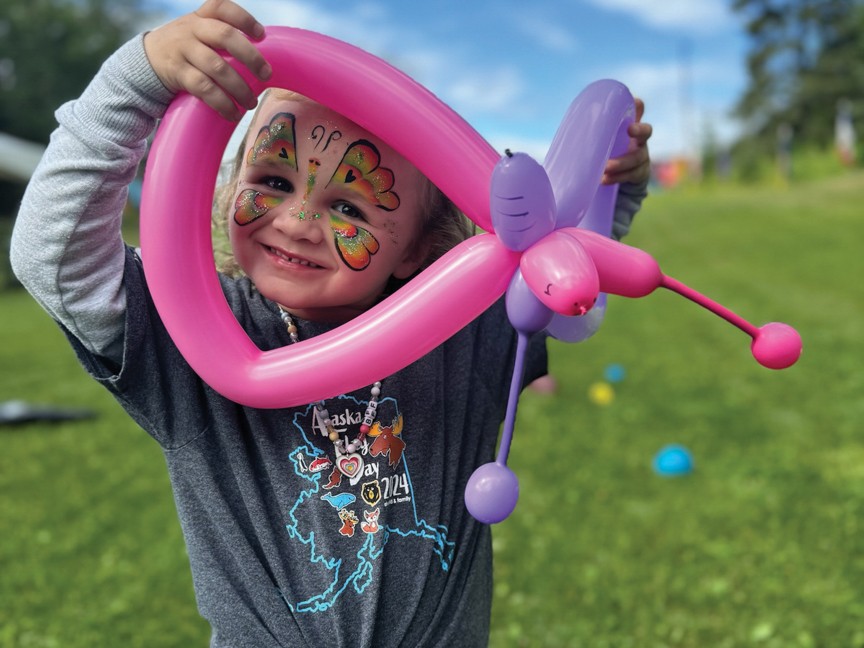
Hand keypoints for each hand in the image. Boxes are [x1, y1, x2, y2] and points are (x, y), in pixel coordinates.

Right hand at [143, 0, 271, 120]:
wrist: (146, 61)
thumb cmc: (185, 48)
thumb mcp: (198, 33)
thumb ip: (222, 36)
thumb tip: (261, 59)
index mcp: (201, 17)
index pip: (222, 7)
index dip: (244, 19)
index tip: (261, 35)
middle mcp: (192, 29)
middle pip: (224, 35)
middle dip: (250, 56)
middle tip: (266, 75)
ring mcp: (182, 50)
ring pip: (217, 67)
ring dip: (239, 88)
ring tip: (251, 102)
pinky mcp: (177, 72)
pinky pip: (204, 88)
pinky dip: (222, 103)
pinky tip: (233, 114)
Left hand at [602, 97, 651, 184]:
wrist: (617, 176)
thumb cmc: (606, 151)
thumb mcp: (601, 139)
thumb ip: (594, 130)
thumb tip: (571, 122)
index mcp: (630, 126)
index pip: (638, 110)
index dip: (638, 106)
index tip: (633, 102)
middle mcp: (639, 139)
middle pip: (646, 131)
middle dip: (639, 130)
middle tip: (630, 129)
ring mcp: (642, 156)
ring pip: (637, 158)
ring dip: (621, 163)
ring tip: (605, 168)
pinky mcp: (639, 173)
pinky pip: (632, 175)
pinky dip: (618, 177)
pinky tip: (604, 179)